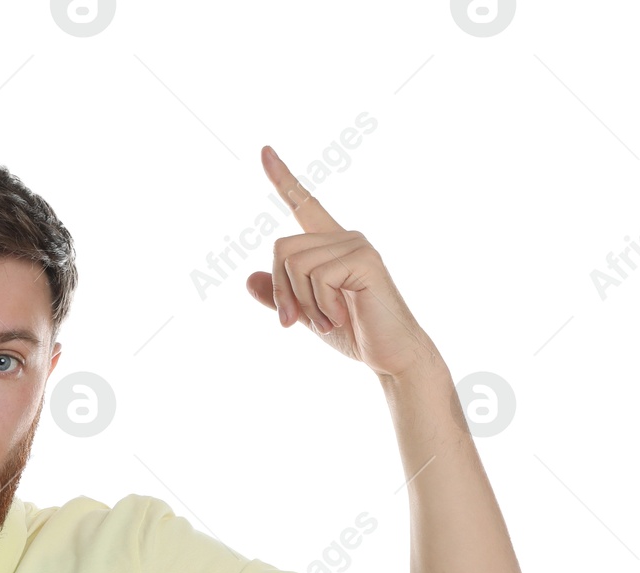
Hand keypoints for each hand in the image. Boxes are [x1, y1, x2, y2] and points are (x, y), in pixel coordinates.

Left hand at [245, 145, 437, 379]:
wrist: (390, 354)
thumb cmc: (353, 333)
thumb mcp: (306, 315)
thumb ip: (280, 296)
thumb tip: (249, 278)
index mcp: (330, 246)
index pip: (303, 205)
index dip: (282, 178)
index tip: (264, 150)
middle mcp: (344, 237)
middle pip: (280, 247)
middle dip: (281, 291)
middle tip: (295, 322)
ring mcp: (356, 244)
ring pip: (293, 263)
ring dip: (301, 302)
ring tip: (327, 321)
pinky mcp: (364, 258)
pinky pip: (316, 276)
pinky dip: (320, 305)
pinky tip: (341, 316)